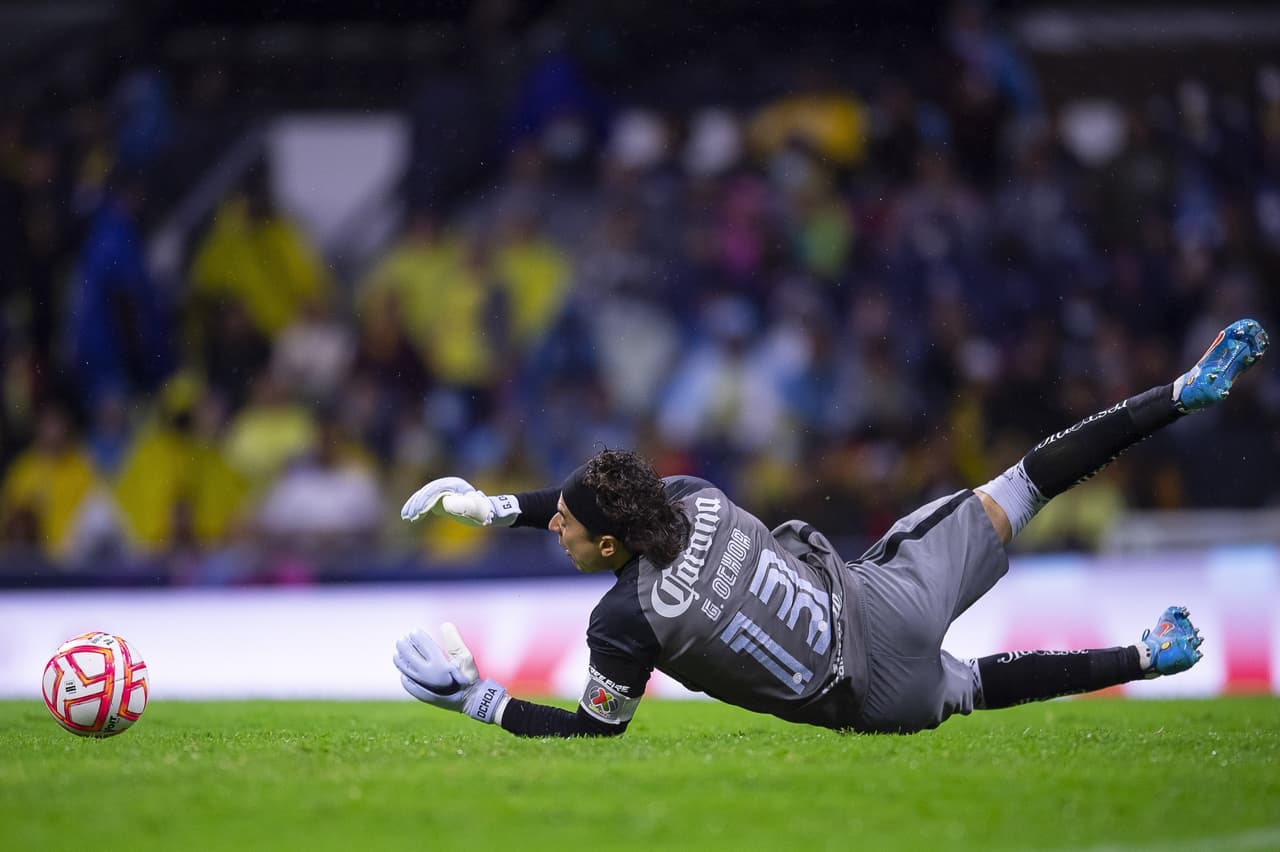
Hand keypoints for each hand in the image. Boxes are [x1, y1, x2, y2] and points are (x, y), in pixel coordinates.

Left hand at [393, 623, 507, 723]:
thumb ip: (454, 640)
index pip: (423, 645)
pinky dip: (404, 676)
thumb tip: (444, 624)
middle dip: (404, 646)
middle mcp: (428, 675)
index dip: (417, 636)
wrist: (470, 700)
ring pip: (406, 670)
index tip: (415, 631)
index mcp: (439, 664)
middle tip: (402, 639)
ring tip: (397, 652)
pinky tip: (403, 671)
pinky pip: (408, 684)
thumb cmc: (469, 677)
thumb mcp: (466, 657)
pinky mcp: (422, 695)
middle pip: (410, 656)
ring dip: (400, 659)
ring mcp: (423, 685)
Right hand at [400, 477, 520, 526]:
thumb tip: (446, 504)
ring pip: (423, 496)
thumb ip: (464, 506)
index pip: (435, 490)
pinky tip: (409, 517)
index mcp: (455, 485)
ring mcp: (442, 490)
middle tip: (409, 517)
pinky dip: (416, 508)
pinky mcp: (438, 498)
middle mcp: (447, 485)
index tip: (419, 512)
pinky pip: (424, 501)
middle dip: (417, 504)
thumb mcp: (475, 510)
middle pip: (427, 491)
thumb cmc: (481, 511)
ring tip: (406, 517)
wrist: (485, 510)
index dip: (425, 500)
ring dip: (413, 506)